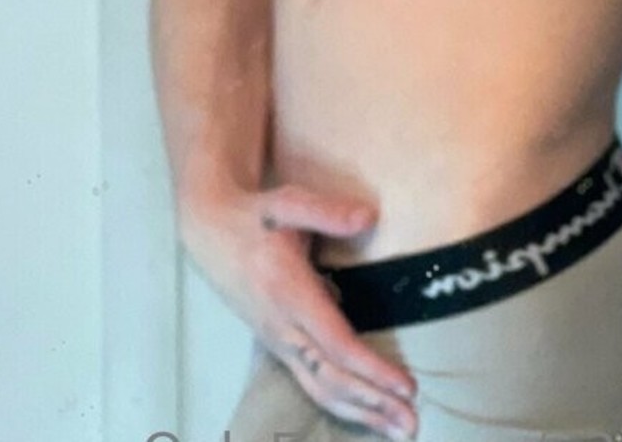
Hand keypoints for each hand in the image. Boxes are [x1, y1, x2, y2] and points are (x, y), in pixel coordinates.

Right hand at [179, 180, 419, 440]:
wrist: (209, 231)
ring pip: (319, 388)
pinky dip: (340, 402)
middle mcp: (281, 326)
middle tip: (412, 423)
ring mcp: (277, 340)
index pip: (335, 343)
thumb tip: (369, 217)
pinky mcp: (276, 345)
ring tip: (396, 429)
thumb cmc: (254, 216)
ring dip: (360, 412)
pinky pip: (310, 383)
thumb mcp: (288, 203)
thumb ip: (327, 212)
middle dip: (373, 404)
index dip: (371, 369)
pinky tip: (365, 411)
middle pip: (330, 377)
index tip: (407, 386)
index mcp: (288, 292)